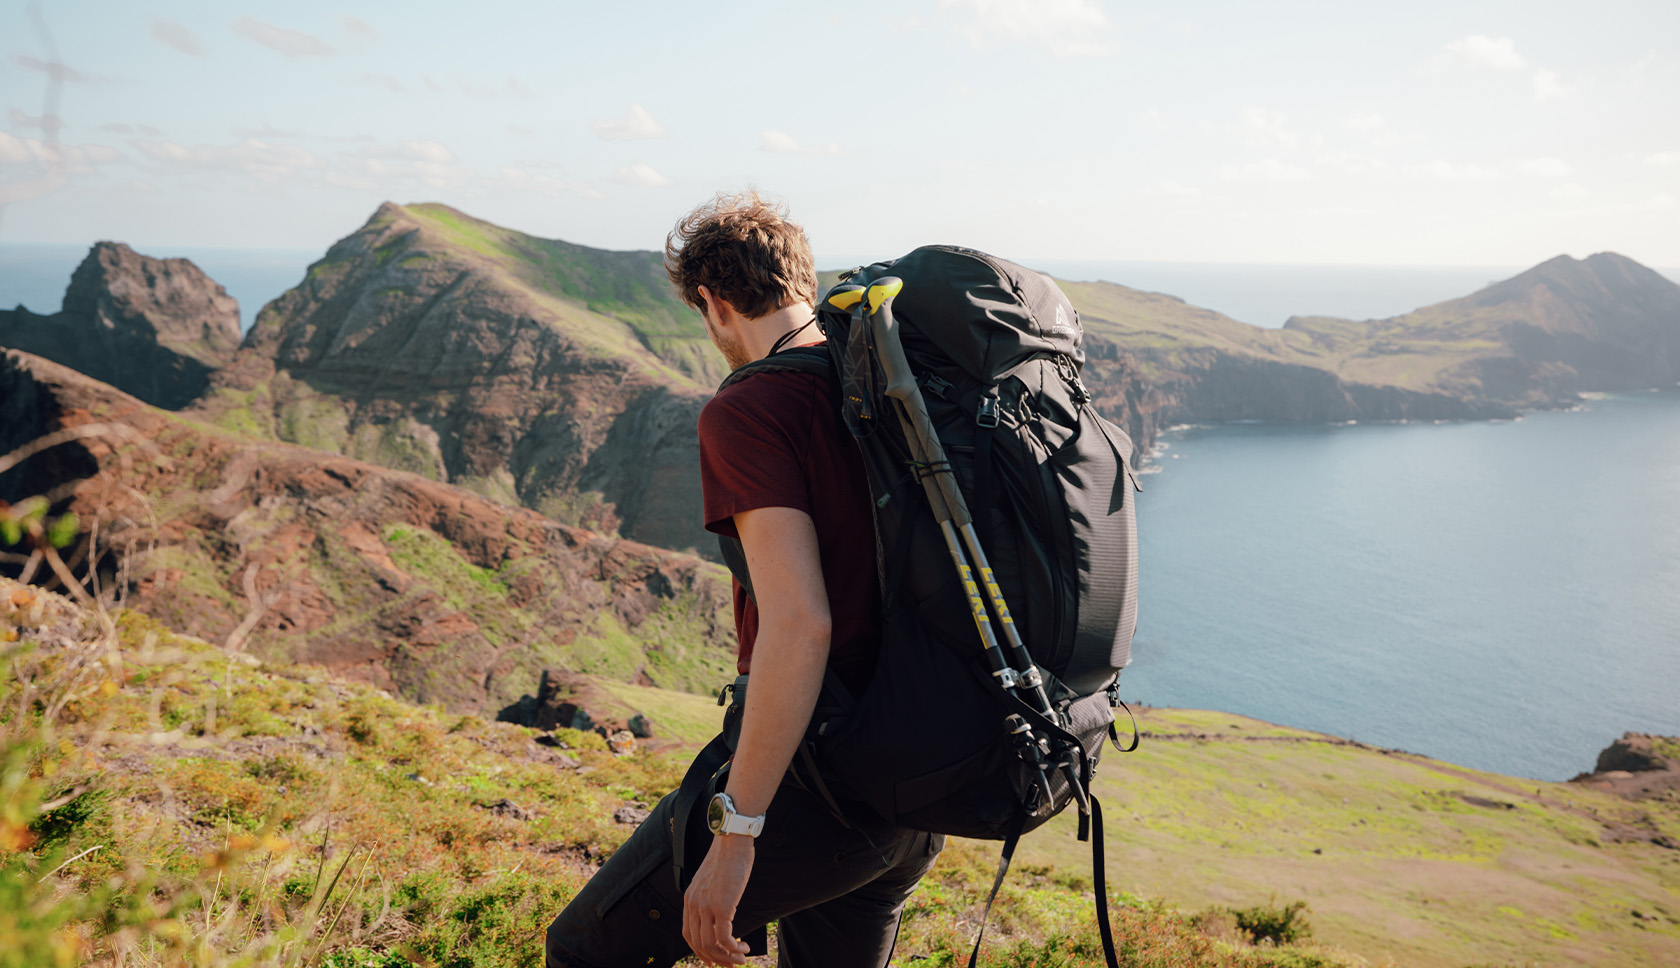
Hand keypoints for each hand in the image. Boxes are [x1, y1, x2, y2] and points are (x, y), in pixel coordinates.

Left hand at [682, 833, 754, 964]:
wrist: (732, 840)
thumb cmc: (727, 857)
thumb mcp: (712, 879)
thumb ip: (710, 895)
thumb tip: (721, 911)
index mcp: (690, 899)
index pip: (689, 935)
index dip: (700, 952)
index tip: (714, 961)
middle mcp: (694, 905)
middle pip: (699, 944)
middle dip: (717, 959)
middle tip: (733, 965)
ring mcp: (706, 906)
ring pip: (711, 945)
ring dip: (728, 957)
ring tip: (742, 958)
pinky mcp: (722, 906)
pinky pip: (724, 938)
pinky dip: (734, 948)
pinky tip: (744, 948)